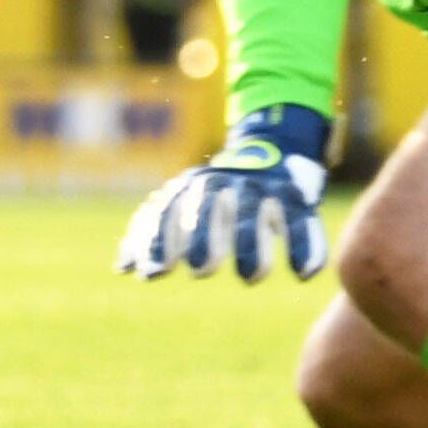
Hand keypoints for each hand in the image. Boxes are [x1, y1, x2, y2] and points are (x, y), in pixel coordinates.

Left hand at [114, 107, 333, 284]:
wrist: (272, 150)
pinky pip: (300, 222)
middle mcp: (224, 186)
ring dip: (253, 247)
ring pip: (255, 217)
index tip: (153, 273)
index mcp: (192, 188)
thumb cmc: (215, 193)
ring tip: (250, 277)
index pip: (169, 212)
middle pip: (209, 209)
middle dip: (204, 238)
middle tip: (201, 270)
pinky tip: (303, 273)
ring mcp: (260, 191)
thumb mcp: (183, 203)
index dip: (158, 242)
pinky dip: (304, 246)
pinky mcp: (295, 199)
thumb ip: (151, 234)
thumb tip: (123, 268)